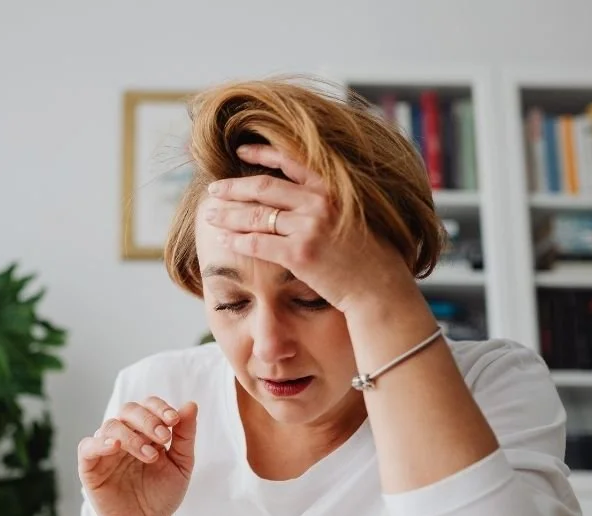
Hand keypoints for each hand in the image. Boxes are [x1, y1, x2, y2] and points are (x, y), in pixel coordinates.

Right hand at [77, 397, 197, 515]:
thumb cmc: (163, 493)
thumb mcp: (182, 464)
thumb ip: (185, 435)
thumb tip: (191, 404)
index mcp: (146, 431)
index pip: (148, 405)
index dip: (160, 408)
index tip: (175, 421)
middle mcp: (124, 435)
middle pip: (128, 410)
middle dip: (148, 420)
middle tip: (164, 437)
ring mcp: (106, 450)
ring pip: (111, 426)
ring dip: (132, 436)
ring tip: (151, 456)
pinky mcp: (90, 468)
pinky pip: (87, 447)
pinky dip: (99, 443)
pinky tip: (115, 447)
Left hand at [204, 144, 412, 313]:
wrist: (380, 288)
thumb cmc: (369, 258)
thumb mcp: (354, 217)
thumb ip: (329, 203)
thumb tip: (302, 199)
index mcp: (333, 189)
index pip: (290, 161)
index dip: (261, 154)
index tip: (240, 152)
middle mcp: (319, 202)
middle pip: (264, 188)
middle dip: (233, 188)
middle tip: (213, 190)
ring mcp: (309, 228)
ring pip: (256, 216)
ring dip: (228, 215)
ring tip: (210, 216)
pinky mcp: (300, 254)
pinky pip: (258, 244)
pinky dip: (237, 241)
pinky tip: (224, 241)